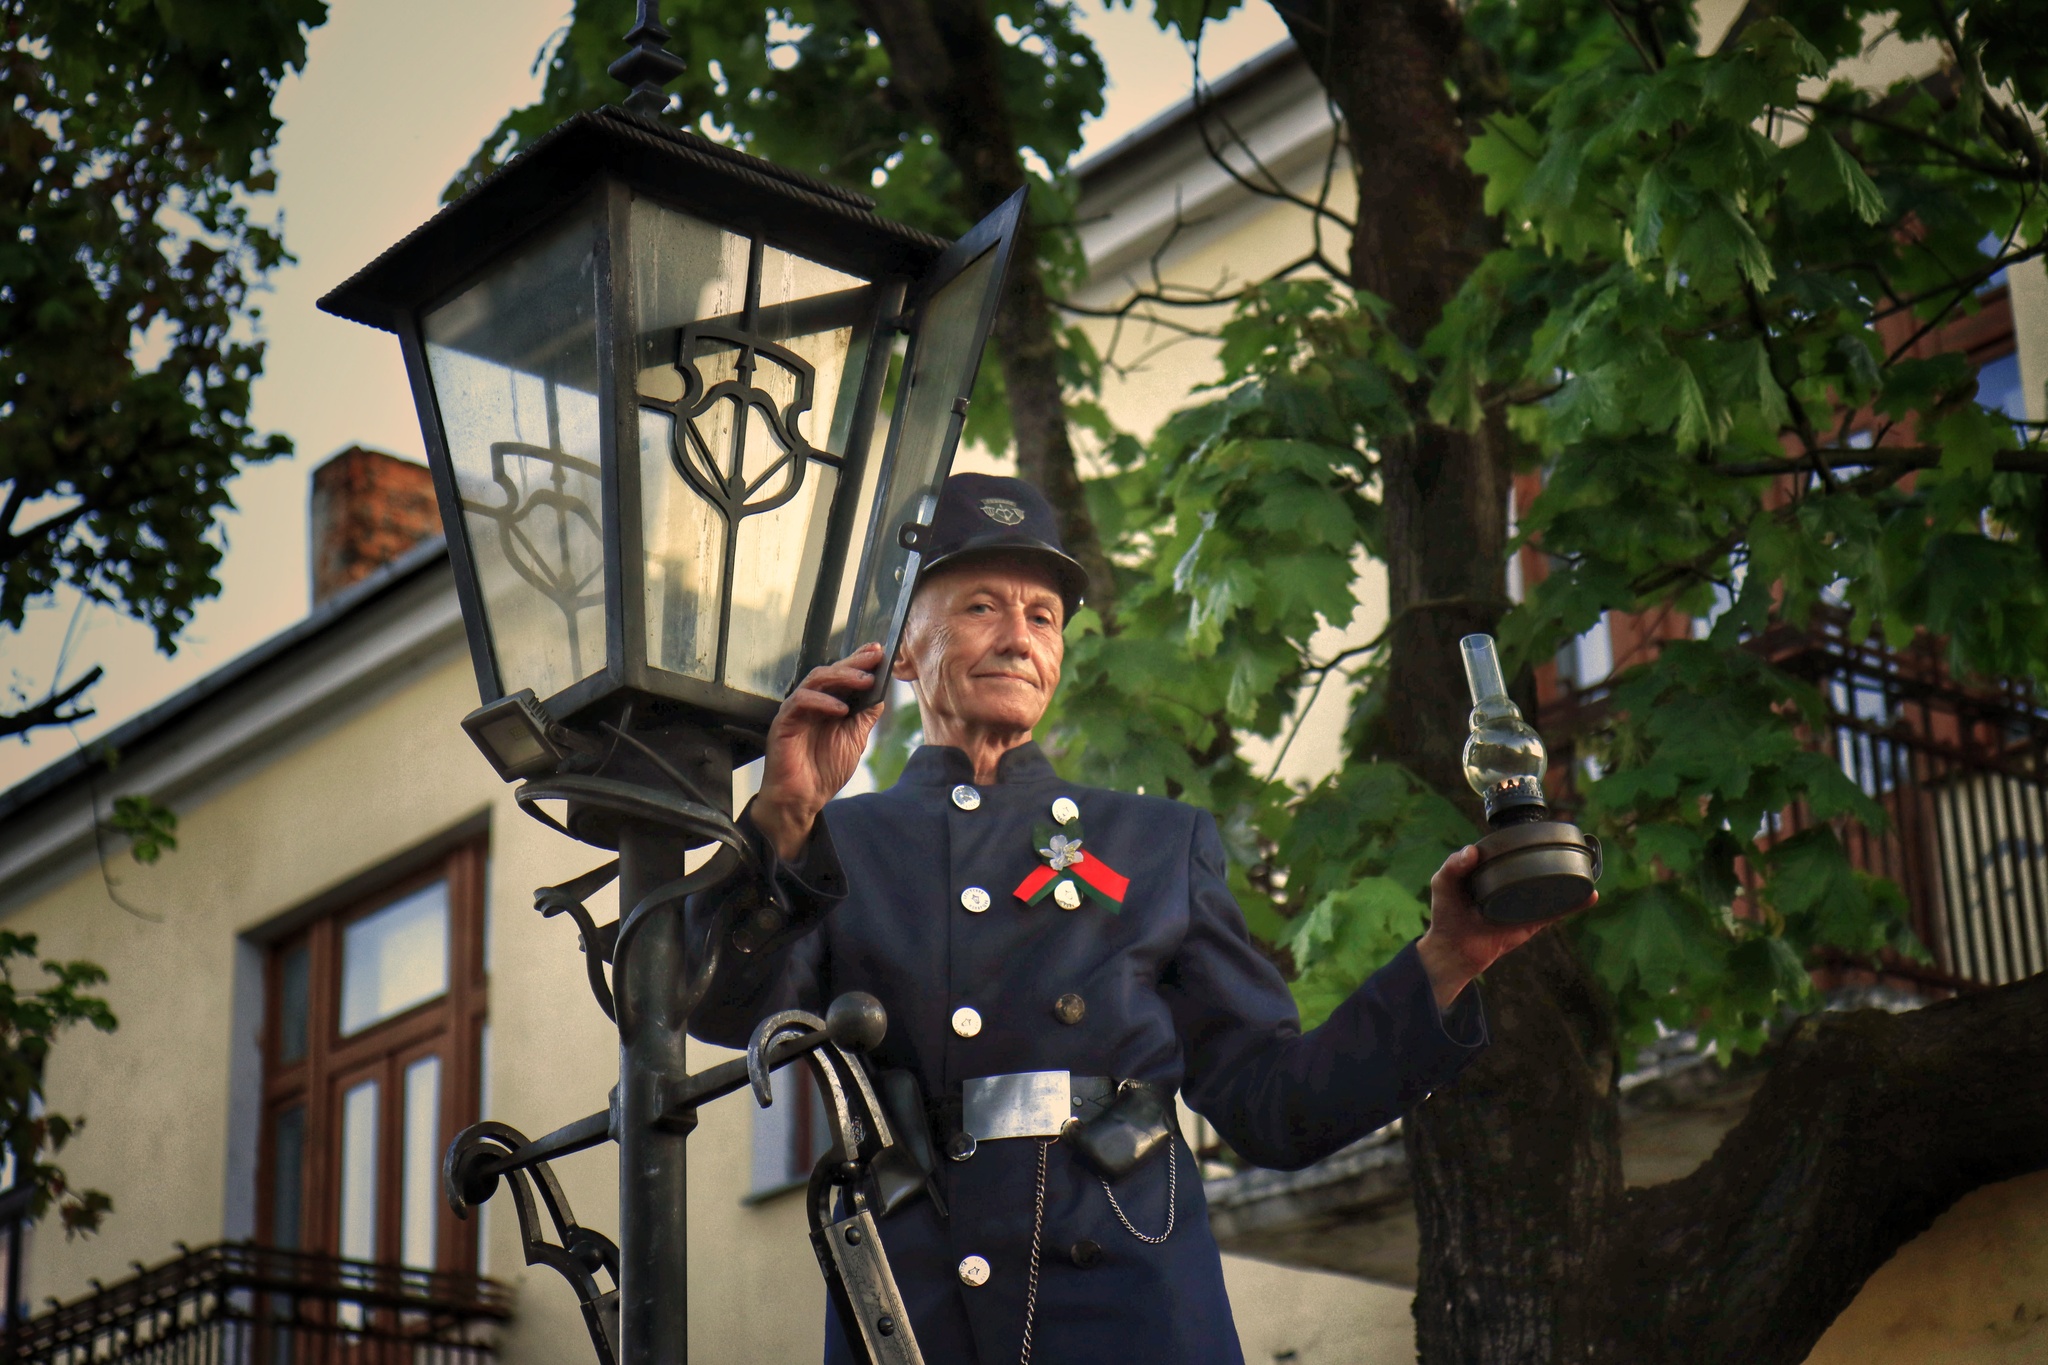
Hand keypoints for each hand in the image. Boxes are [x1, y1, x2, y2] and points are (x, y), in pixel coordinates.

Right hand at [751, 643, 886, 860]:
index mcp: (827, 705)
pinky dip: (822, 701)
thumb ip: (864, 717)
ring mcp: (796, 711)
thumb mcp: (854, 741)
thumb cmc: (824, 771)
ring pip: (815, 680)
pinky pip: (800, 701)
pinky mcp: (784, 722)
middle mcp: (811, 703)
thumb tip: (881, 695)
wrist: (803, 799)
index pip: (843, 676)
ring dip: (841, 677)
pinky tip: (840, 710)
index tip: (879, 651)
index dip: (859, 661)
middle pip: (830, 672)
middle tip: (874, 657)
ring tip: (864, 681)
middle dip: (854, 662)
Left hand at [1414, 845, 1596, 1010]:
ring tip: (1586, 864)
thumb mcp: (1443, 883)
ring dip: (1569, 877)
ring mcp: (1524, 903)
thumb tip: (1472, 851)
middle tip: (1567, 841)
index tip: (1537, 828)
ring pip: (1551, 887)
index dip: (1521, 840)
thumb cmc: (1446, 915)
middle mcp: (1511, 885)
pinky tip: (1590, 895)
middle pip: (1535, 867)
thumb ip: (1452, 866)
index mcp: (1492, 872)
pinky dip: (1574, 904)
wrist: (1453, 949)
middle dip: (1551, 855)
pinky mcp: (1531, 922)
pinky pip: (1556, 912)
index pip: (1510, 852)